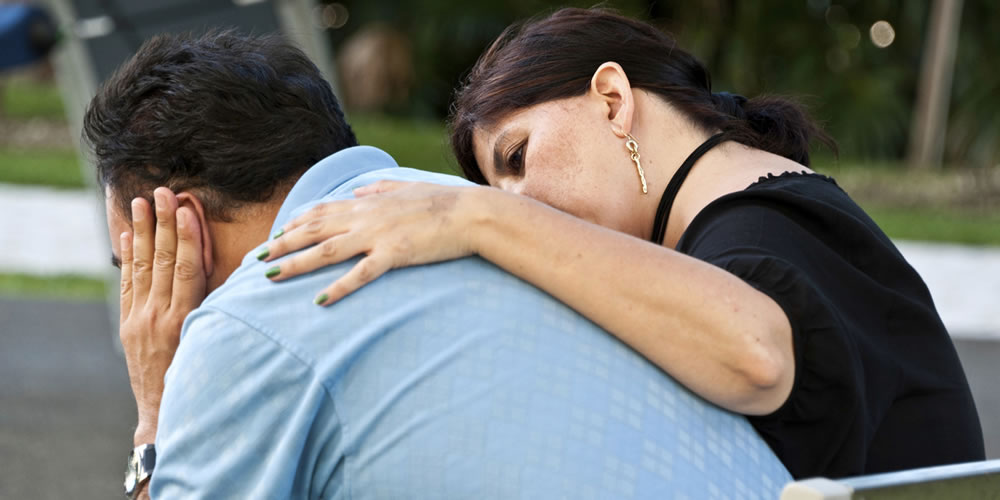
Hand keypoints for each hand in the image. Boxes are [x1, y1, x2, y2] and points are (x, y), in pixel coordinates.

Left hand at [119, 187, 206, 444]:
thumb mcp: (213, 339)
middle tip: (161, 193)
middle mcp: (157, 316)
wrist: (166, 410)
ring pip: (142, 267)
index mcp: (183, 319)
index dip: (187, 237)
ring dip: (143, 232)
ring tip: (141, 203)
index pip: (186, 269)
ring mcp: (139, 320)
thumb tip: (228, 269)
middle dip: (163, 224)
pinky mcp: (128, 325)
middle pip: (162, 260)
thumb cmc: (201, 375)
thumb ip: (216, 304)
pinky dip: (128, 259)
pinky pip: (128, 285)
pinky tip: (129, 236)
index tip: (186, 210)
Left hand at [260, 180, 481, 304]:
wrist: (471, 213)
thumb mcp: (407, 187)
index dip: (294, 223)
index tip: (274, 235)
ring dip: (295, 264)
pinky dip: (338, 287)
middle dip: (281, 244)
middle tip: (254, 258)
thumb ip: (379, 188)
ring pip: (326, 251)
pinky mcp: (394, 254)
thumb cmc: (443, 201)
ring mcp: (378, 236)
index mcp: (368, 203)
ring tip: (270, 276)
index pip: (321, 211)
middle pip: (314, 231)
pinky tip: (319, 300)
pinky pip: (360, 274)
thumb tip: (358, 191)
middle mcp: (365, 217)